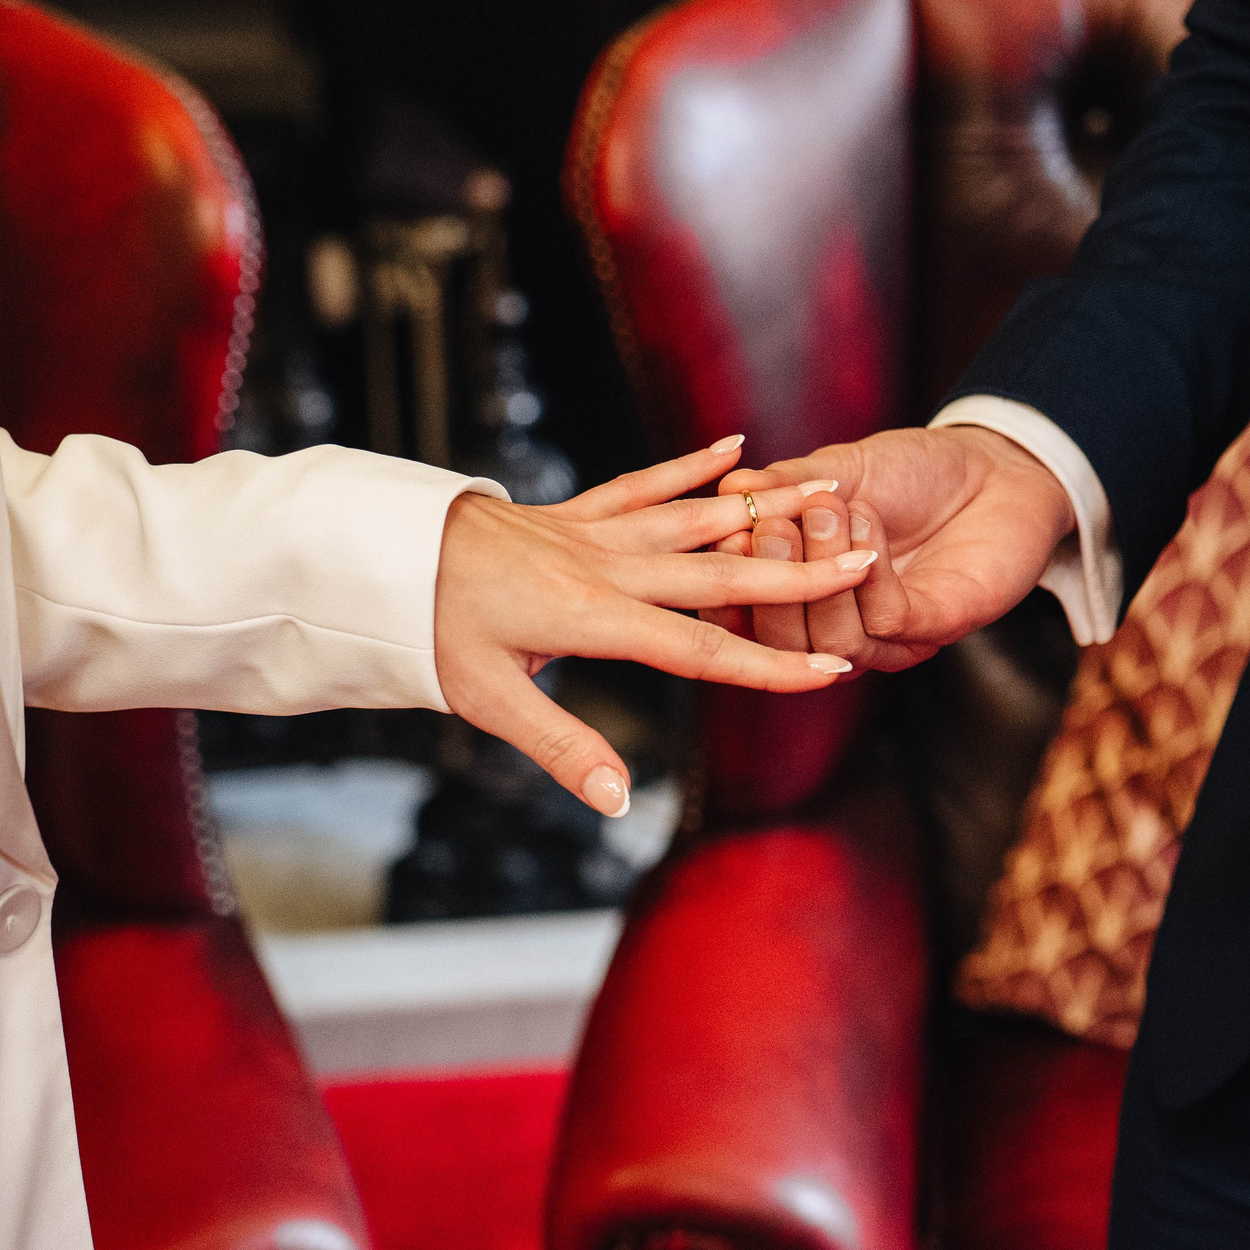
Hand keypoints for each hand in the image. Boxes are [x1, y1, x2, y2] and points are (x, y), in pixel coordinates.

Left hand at [434, 438, 877, 815]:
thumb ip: (561, 748)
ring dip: (764, 509)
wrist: (383, 553)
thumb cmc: (431, 629)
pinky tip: (734, 448)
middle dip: (797, 574)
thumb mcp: (488, 700)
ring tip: (827, 493)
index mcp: (593, 618)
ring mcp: (592, 533)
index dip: (770, 666)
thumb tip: (615, 801)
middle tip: (865, 562)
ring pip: (694, 518)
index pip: (700, 649)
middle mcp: (605, 568)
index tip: (832, 673)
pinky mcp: (574, 512)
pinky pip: (643, 484)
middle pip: (719, 574)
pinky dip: (690, 466)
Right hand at [708, 425, 1073, 671]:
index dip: (731, 585)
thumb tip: (732, 488)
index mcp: (811, 599)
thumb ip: (785, 485)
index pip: (753, 616)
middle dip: (771, 580)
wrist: (996, 466)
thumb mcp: (839, 471)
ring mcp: (892, 637)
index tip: (723, 534)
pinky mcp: (937, 627)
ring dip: (821, 569)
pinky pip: (886, 621)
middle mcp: (846, 629)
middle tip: (770, 525)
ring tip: (825, 509)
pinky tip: (868, 522)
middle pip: (785, 642)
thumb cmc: (915, 473)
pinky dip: (868, 572)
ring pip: (834, 641)